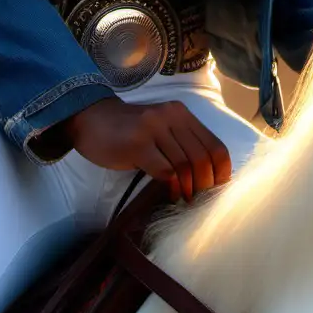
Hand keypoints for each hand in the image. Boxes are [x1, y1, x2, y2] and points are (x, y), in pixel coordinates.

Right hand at [63, 98, 231, 201]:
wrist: (90, 120)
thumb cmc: (127, 131)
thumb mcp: (160, 129)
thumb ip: (181, 144)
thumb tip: (206, 179)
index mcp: (181, 113)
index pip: (215, 145)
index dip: (221, 172)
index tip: (217, 190)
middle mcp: (171, 116)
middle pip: (203, 158)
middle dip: (205, 185)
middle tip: (198, 199)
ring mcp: (153, 128)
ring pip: (185, 166)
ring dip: (188, 189)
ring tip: (184, 199)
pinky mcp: (137, 144)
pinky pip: (165, 171)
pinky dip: (172, 187)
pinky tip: (169, 193)